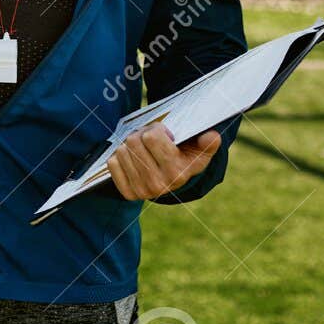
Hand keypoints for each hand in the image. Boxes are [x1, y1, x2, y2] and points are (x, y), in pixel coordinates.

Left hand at [106, 124, 220, 200]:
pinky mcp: (128, 193)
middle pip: (134, 141)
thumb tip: (211, 137)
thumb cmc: (186, 157)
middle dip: (142, 133)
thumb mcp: (201, 150)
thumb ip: (208, 142)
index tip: (165, 133)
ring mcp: (142, 191)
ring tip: (143, 148)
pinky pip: (112, 163)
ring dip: (130, 144)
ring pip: (122, 150)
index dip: (157, 129)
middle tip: (150, 138)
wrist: (175, 179)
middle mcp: (159, 185)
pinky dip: (120, 156)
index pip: (152, 137)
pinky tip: (133, 158)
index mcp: (177, 173)